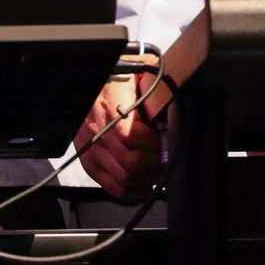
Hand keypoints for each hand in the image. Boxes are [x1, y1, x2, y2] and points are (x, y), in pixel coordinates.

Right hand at [76, 66, 168, 202]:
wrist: (87, 83)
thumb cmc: (116, 79)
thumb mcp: (138, 73)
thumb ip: (157, 85)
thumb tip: (177, 100)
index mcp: (110, 108)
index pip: (132, 138)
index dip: (155, 144)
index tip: (167, 140)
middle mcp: (98, 133)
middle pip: (131, 163)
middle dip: (155, 162)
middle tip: (167, 157)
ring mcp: (92, 151)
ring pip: (124, 179)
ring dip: (146, 179)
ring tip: (158, 170)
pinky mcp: (90, 164)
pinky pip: (112, 187)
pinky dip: (131, 191)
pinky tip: (144, 184)